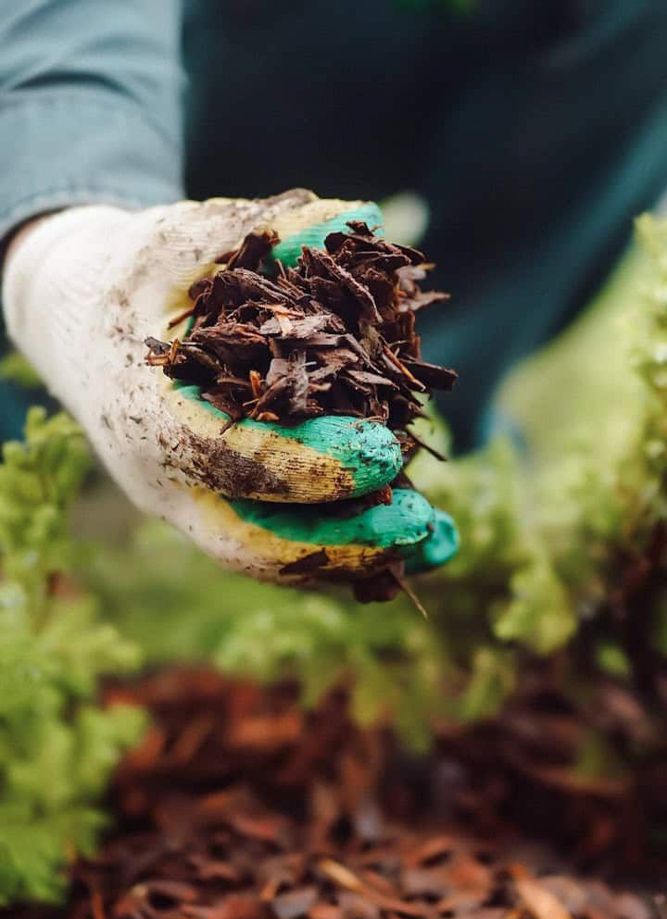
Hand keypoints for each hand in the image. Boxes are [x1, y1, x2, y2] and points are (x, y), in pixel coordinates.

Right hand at [3, 190, 456, 584]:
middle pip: (249, 541)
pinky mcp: (221, 509)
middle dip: (338, 541)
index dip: (307, 464)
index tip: (386, 452)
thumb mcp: (179, 241)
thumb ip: (258, 230)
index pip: (226, 457)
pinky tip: (423, 544)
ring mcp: (191, 505)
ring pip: (273, 557)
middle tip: (422, 522)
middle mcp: (165, 479)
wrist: (80, 327)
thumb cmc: (134, 278)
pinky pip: (286, 546)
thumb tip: (360, 218)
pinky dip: (351, 552)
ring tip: (441, 541)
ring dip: (357, 558)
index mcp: (148, 414)